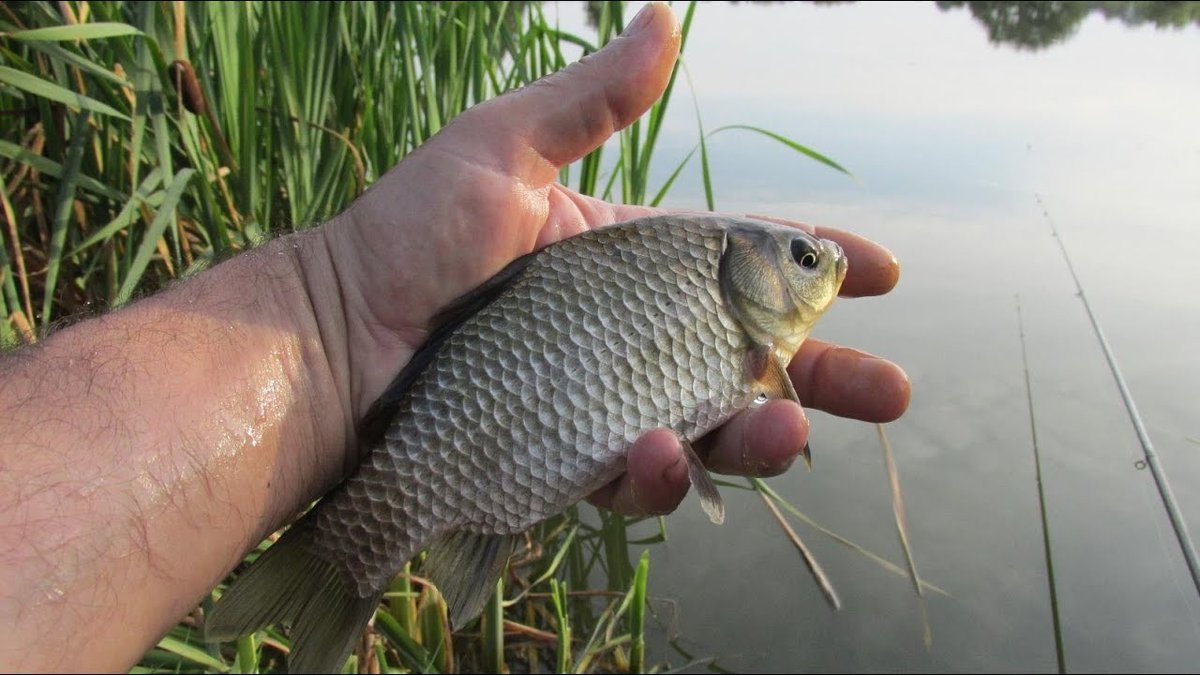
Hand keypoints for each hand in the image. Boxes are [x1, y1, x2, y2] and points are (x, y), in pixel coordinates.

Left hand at [313, 2, 910, 515]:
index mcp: (626, 261)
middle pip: (746, 360)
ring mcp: (600, 404)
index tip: (881, 272)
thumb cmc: (409, 234)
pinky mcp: (565, 463)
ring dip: (758, 436)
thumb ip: (587, 102)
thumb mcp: (501, 149)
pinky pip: (630, 478)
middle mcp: (626, 338)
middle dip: (824, 377)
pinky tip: (655, 456)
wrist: (333, 338)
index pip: (739, 263)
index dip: (810, 266)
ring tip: (786, 430)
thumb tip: (663, 17)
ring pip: (706, 430)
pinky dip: (654, 474)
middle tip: (890, 394)